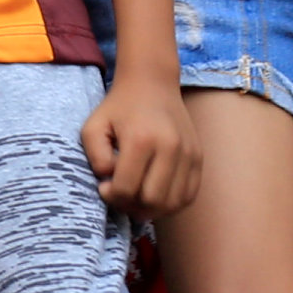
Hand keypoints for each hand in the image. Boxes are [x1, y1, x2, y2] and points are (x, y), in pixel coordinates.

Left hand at [80, 73, 198, 213]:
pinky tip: (155, 193)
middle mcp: (170, 147)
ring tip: (137, 196)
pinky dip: (172, 203)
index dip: (111, 196)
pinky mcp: (199, 158)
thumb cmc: (119, 108)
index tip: (104, 186)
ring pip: (173, 203)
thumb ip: (95, 157)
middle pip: (152, 200)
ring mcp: (189, 153)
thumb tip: (110, 181)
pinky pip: (189, 195)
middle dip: (131, 205)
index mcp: (141, 139)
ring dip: (152, 208)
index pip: (127, 189)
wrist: (152, 84)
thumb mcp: (93, 126)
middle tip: (120, 194)